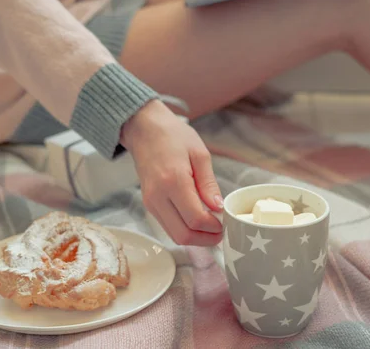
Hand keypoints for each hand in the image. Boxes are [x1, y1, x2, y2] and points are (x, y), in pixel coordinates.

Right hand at [121, 100, 223, 245]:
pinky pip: (168, 226)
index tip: (225, 223)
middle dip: (205, 239)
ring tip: (211, 227)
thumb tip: (218, 208)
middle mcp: (158, 196)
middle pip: (183, 235)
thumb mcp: (200, 154)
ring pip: (174, 235)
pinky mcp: (148, 204)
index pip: (195, 219)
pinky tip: (197, 220)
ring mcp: (150, 202)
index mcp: (173, 181)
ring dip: (195, 237)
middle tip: (220, 233)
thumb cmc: (174, 136)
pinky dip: (184, 229)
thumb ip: (209, 184)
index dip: (213, 227)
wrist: (144, 129)